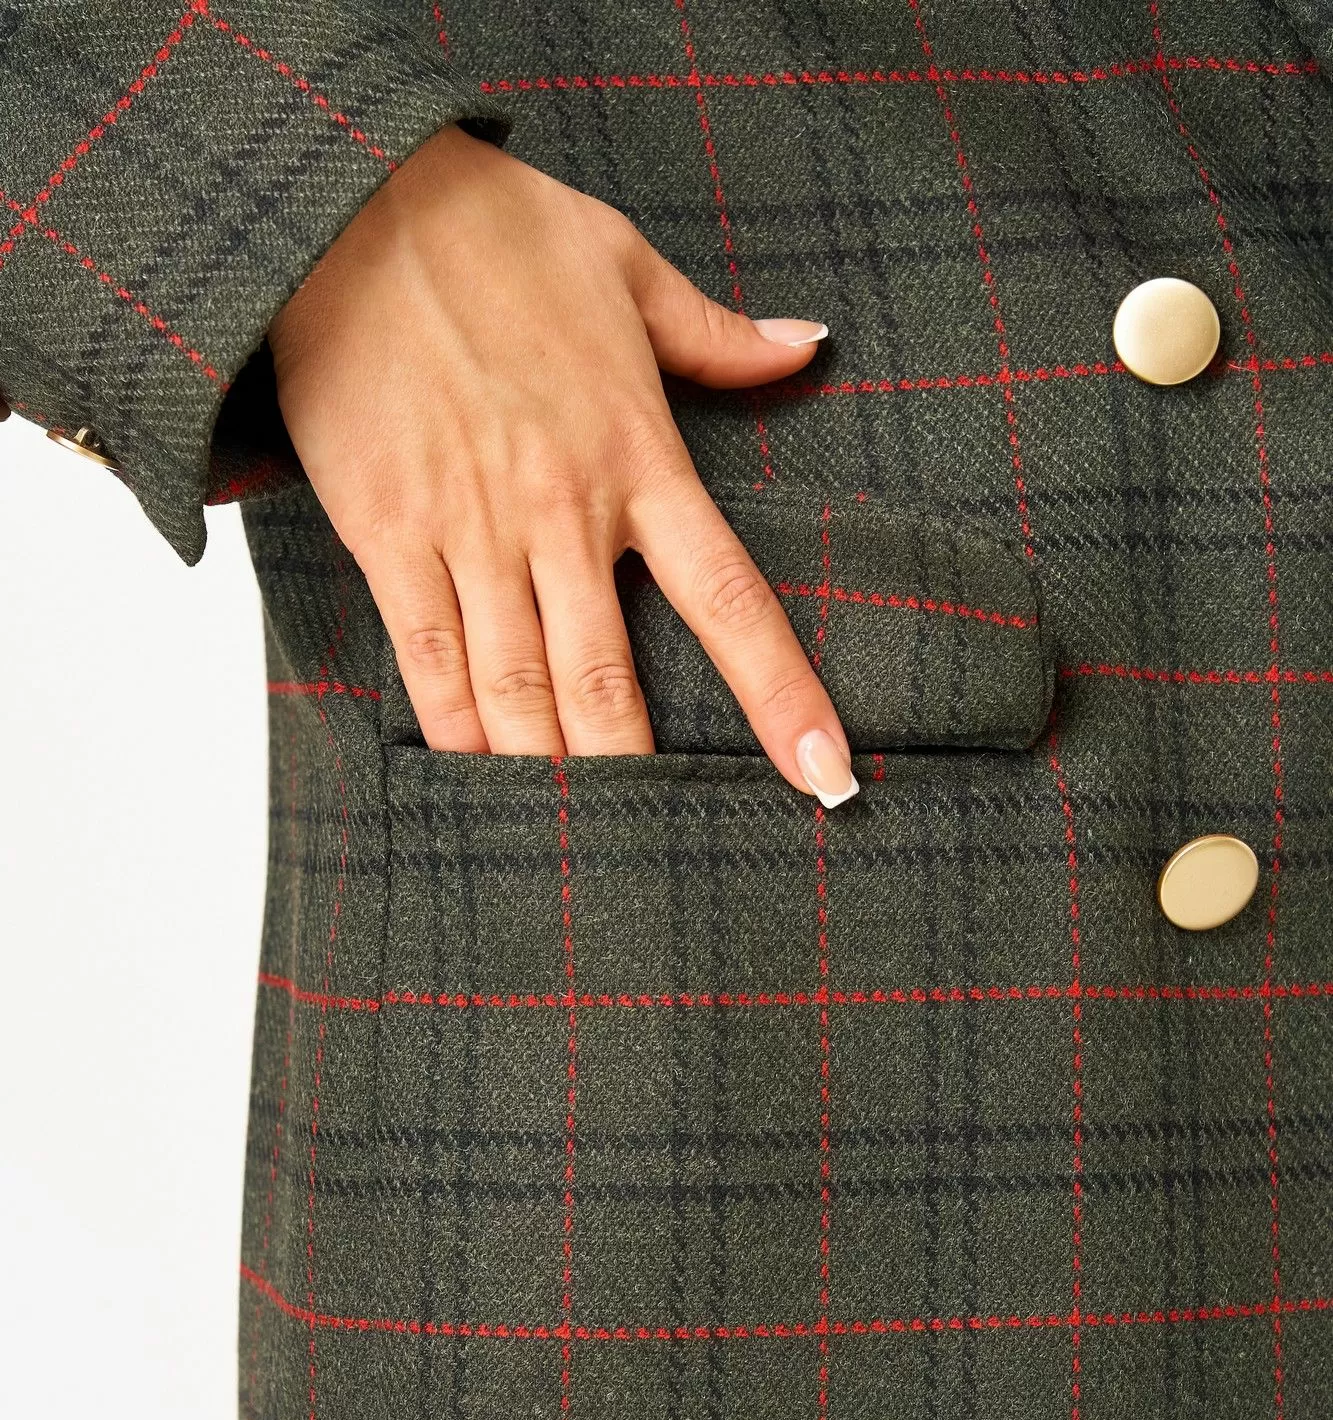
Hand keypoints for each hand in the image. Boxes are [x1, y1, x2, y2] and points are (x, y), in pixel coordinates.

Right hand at [268, 123, 857, 806]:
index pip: (732, 599)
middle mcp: (564, 511)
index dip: (784, 697)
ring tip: (578, 853)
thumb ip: (719, 334)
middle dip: (643, 781)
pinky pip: (431, 660)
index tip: (826, 776)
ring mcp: (474, 530)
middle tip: (669, 858)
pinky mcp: (391, 535)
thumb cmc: (491, 229)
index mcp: (640, 456)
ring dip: (551, 780)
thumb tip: (809, 347)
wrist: (349, 202)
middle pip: (614, 683)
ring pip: (522, 691)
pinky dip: (457, 734)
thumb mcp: (625, 261)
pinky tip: (479, 786)